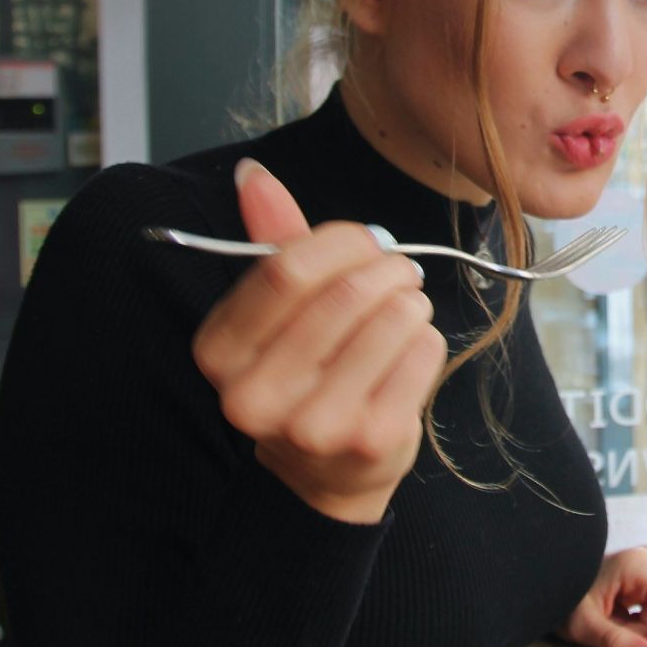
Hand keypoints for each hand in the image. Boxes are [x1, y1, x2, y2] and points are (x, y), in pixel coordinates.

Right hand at [192, 158, 446, 523]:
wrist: (323, 473)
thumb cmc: (302, 373)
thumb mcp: (274, 312)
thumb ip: (270, 241)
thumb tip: (252, 173)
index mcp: (219, 353)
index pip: (286, 271)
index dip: (340, 242)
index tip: (367, 241)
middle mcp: (256, 396)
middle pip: (345, 295)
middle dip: (387, 268)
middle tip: (400, 270)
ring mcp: (315, 425)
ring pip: (392, 319)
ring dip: (410, 301)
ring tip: (403, 309)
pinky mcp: (370, 440)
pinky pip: (423, 353)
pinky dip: (426, 338)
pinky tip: (408, 352)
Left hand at [559, 546, 646, 646]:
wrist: (544, 579)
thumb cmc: (559, 596)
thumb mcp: (583, 625)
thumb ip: (617, 644)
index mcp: (642, 565)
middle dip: (645, 637)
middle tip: (611, 635)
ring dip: (640, 633)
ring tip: (609, 626)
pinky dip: (636, 625)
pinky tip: (614, 619)